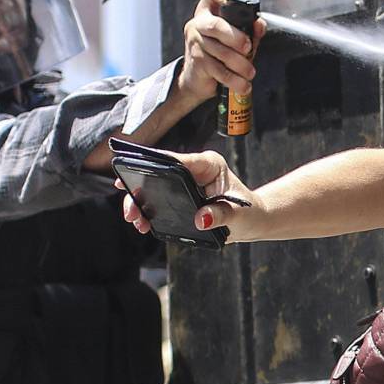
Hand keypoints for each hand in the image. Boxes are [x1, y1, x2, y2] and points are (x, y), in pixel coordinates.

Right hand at [116, 149, 259, 239]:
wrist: (251, 220)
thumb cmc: (249, 212)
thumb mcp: (238, 214)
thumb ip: (220, 215)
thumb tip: (201, 218)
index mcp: (209, 164)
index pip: (179, 160)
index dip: (155, 162)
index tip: (136, 168)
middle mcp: (194, 170)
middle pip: (160, 173)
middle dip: (141, 188)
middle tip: (131, 208)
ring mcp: (185, 182)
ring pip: (155, 187)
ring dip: (141, 202)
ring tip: (134, 219)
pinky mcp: (180, 196)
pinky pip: (159, 199)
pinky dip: (148, 211)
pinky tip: (143, 223)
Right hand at [177, 0, 267, 101]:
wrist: (196, 80)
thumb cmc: (218, 55)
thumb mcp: (235, 40)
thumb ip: (250, 32)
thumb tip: (260, 25)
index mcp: (209, 11)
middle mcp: (199, 23)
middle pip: (216, 25)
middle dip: (236, 38)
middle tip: (248, 49)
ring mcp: (195, 42)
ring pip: (220, 51)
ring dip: (240, 65)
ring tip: (249, 72)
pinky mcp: (197, 61)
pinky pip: (218, 70)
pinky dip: (234, 80)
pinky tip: (243, 84)